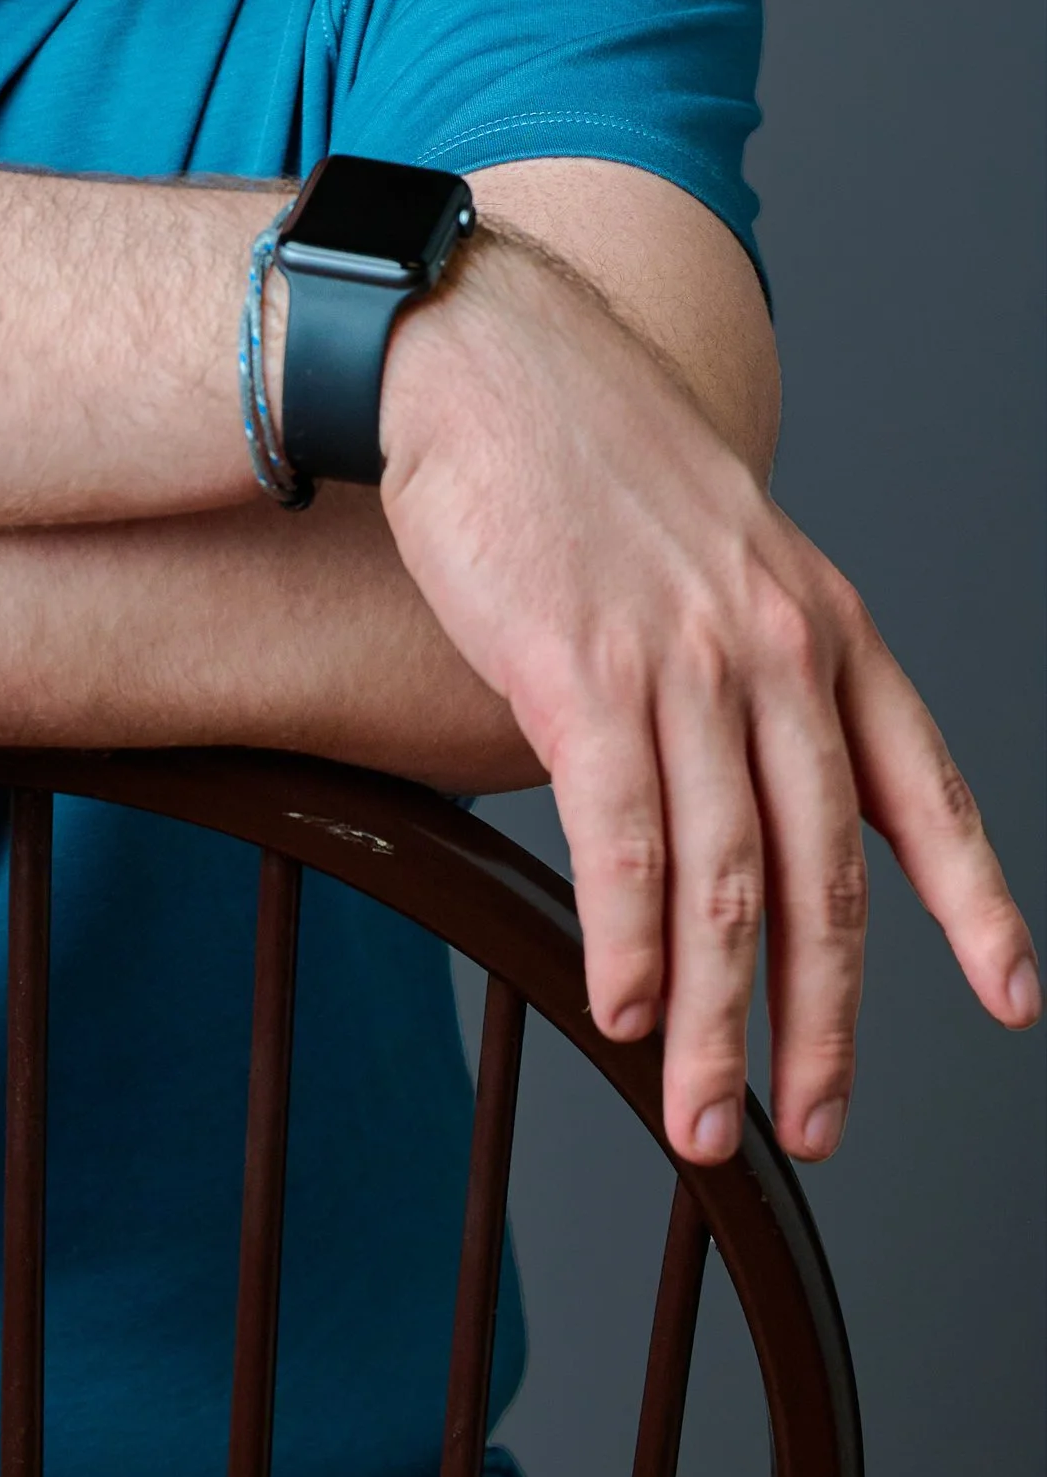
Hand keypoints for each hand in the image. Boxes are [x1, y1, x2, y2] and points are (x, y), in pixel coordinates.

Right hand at [380, 229, 1037, 1164]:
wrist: (483, 356)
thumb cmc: (584, 450)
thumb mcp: (719, 540)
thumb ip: (755, 648)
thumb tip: (755, 759)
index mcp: (821, 619)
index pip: (923, 784)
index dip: (975, 901)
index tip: (1017, 997)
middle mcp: (774, 649)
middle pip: (822, 873)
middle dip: (822, 1020)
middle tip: (810, 1120)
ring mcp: (682, 661)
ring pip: (724, 883)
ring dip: (711, 1022)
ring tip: (696, 1115)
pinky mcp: (579, 672)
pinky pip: (623, 843)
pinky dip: (627, 946)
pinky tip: (617, 1009)